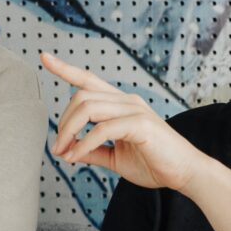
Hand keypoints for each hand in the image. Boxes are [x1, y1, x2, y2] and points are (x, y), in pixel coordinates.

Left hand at [42, 52, 206, 192]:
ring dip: (69, 132)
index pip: (89, 80)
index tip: (45, 57)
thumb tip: (69, 151)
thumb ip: (94, 151)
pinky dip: (84, 144)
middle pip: (81, 96)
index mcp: (121, 104)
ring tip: (65, 153)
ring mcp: (134, 110)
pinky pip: (102, 130)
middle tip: (59, 148)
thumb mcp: (116, 158)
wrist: (185, 173)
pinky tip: (77, 157)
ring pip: (88, 108)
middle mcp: (127, 101)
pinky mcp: (140, 124)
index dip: (65, 68)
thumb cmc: (155, 163)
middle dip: (63, 122)